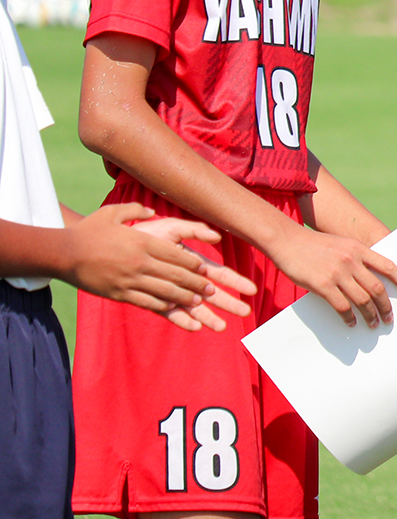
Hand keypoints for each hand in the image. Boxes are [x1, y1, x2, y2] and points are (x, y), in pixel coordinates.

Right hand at [65, 203, 251, 333]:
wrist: (62, 253)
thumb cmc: (89, 230)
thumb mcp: (113, 212)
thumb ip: (136, 210)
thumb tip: (152, 211)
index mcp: (142, 242)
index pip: (176, 255)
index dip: (193, 265)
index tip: (205, 270)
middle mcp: (139, 262)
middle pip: (176, 275)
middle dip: (196, 284)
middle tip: (212, 291)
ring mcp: (129, 280)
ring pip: (165, 291)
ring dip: (185, 297)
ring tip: (199, 302)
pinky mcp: (118, 293)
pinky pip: (146, 301)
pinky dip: (163, 305)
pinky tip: (174, 308)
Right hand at [265, 225, 396, 328]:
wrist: (287, 241)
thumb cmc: (313, 244)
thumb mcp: (341, 244)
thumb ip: (356, 258)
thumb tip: (369, 280)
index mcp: (358, 249)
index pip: (388, 267)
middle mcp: (351, 260)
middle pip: (377, 288)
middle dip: (385, 306)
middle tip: (389, 318)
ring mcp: (337, 273)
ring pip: (362, 300)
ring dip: (370, 315)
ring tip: (373, 324)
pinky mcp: (322, 285)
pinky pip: (342, 306)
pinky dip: (349, 317)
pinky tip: (352, 322)